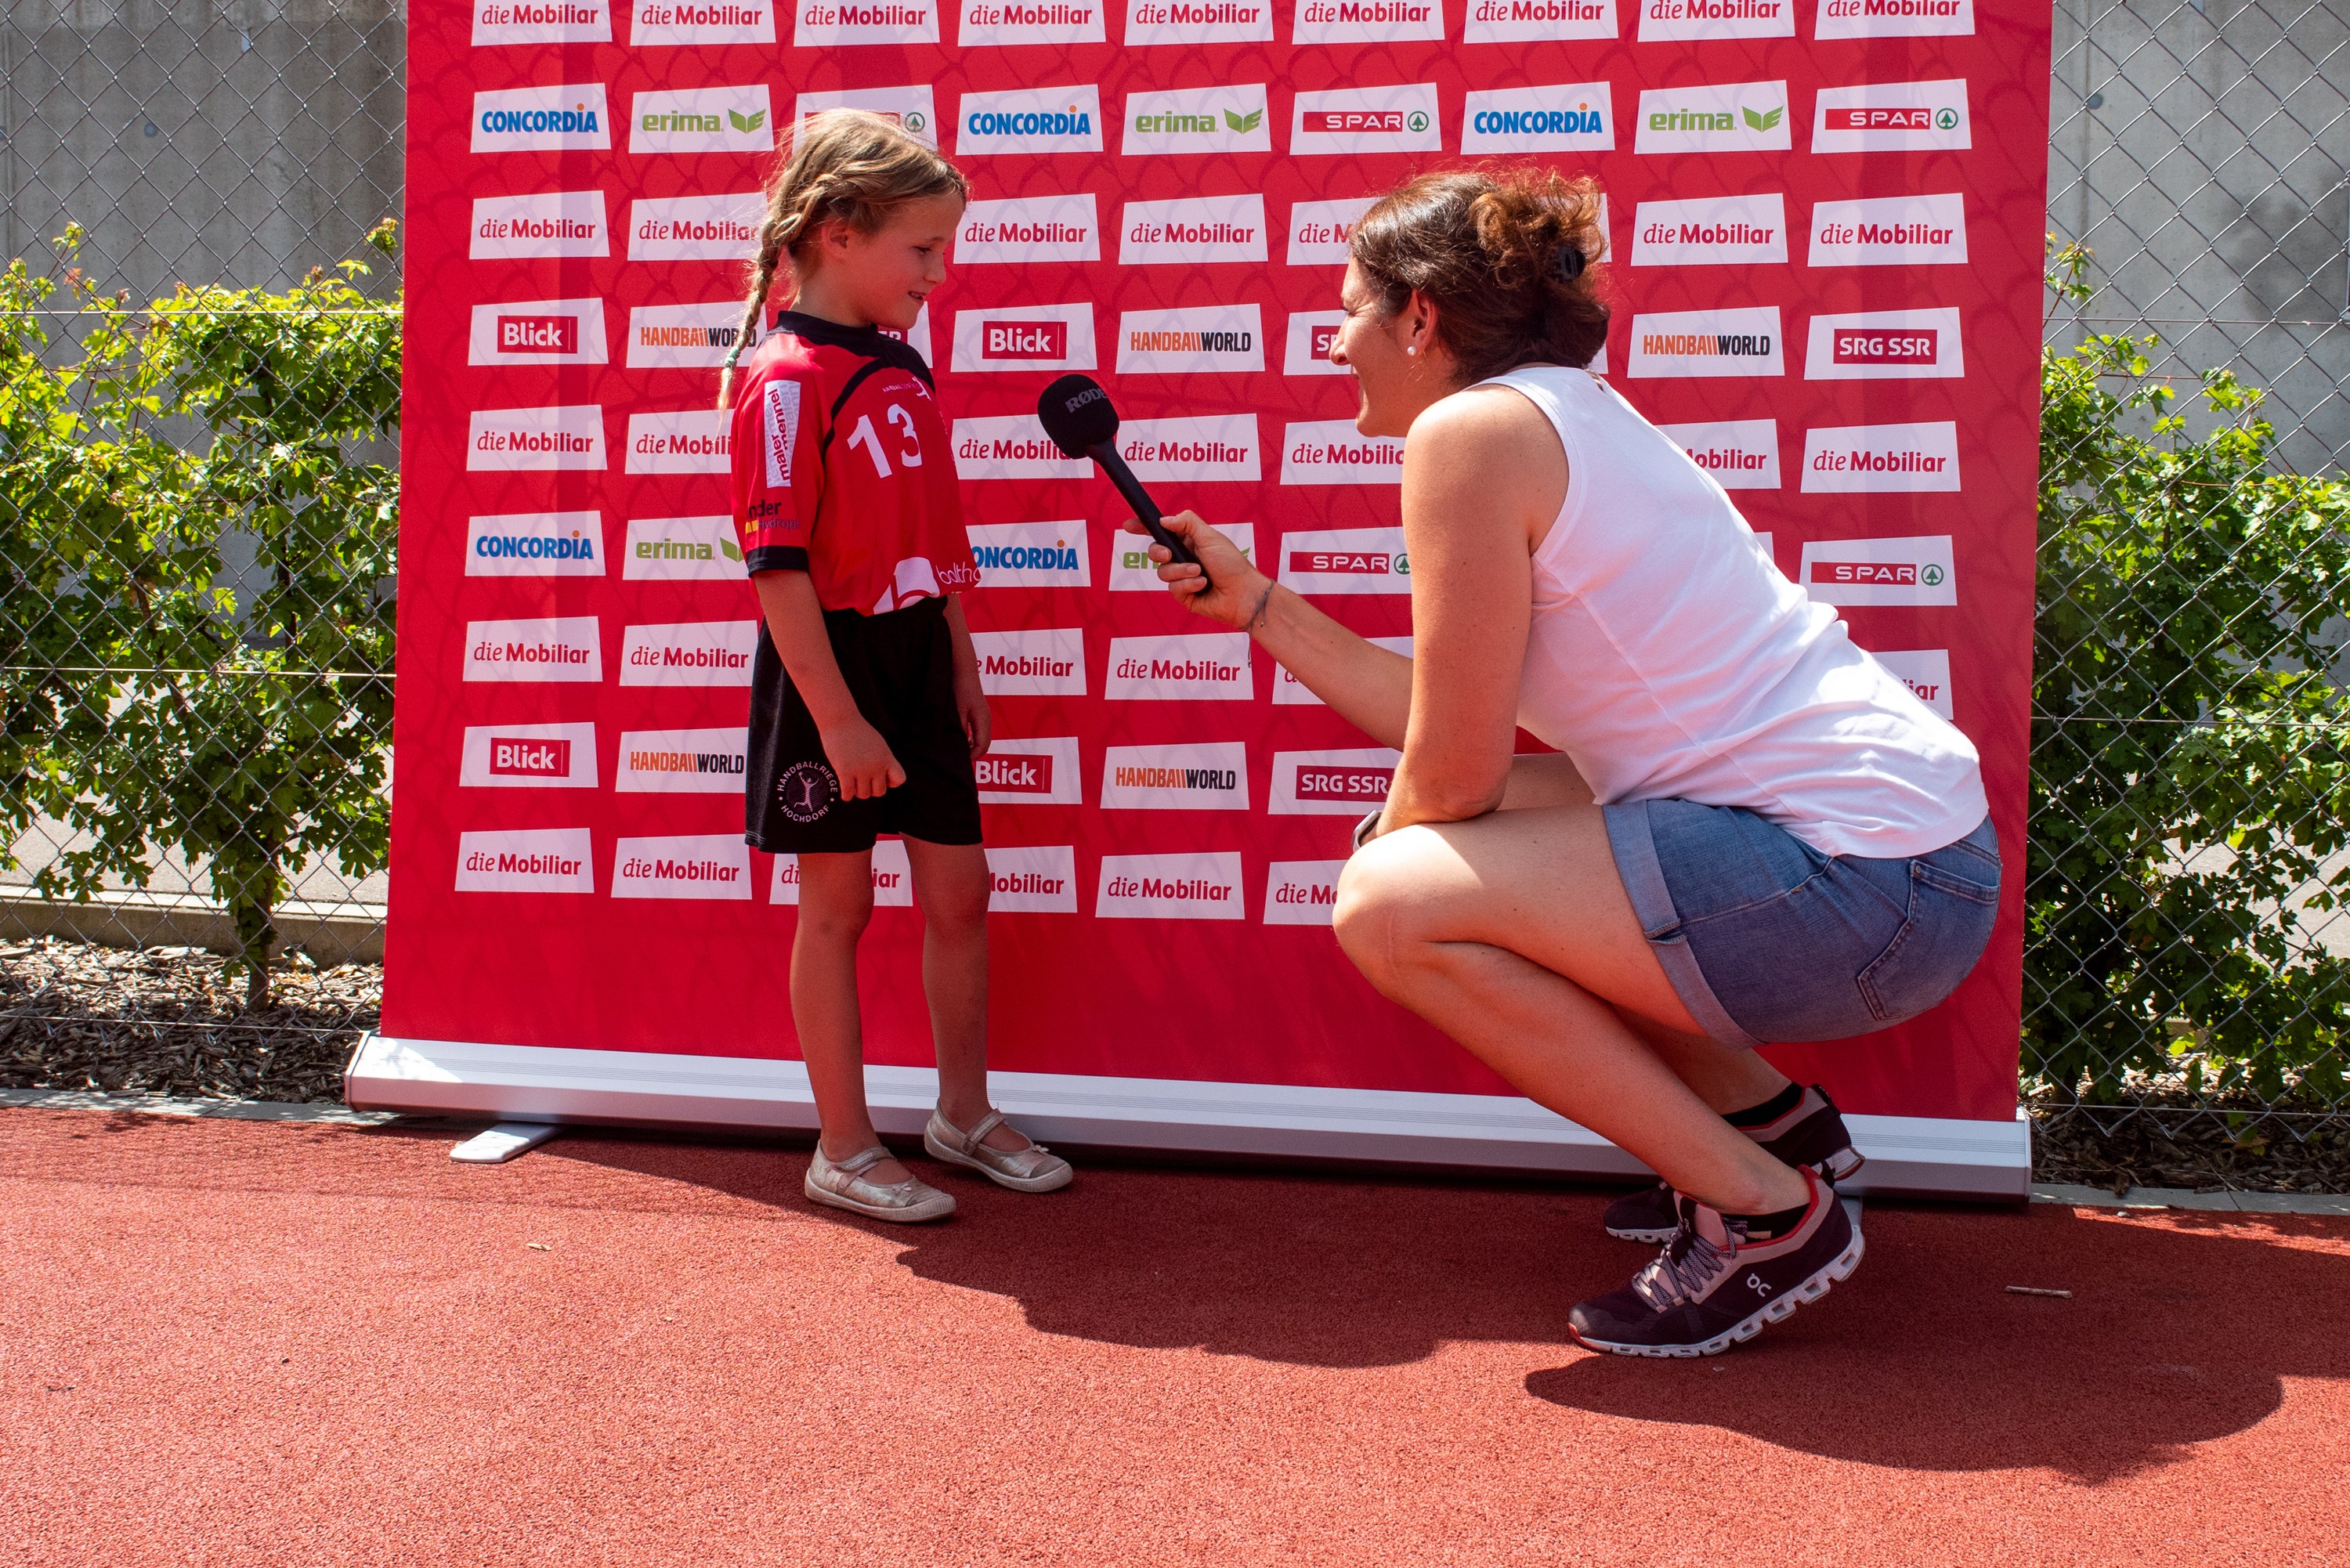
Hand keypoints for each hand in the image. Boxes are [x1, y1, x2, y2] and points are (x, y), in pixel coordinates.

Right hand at [818, 716, 904, 800]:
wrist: (840, 719)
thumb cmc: (857, 731)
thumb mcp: (878, 744)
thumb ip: (883, 760)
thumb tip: (884, 779)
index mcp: (887, 758)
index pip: (900, 780)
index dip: (890, 782)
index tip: (879, 776)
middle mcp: (876, 765)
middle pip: (879, 792)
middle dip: (871, 789)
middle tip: (861, 781)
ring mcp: (861, 769)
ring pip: (863, 795)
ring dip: (857, 792)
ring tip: (852, 783)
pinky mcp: (845, 771)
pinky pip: (848, 794)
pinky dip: (846, 795)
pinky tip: (844, 790)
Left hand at [954, 670, 991, 757]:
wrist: (963, 669)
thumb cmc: (960, 687)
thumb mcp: (957, 711)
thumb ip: (959, 729)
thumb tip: (958, 747)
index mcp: (983, 721)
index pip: (982, 747)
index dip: (972, 757)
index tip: (959, 762)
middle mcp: (986, 720)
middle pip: (984, 745)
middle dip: (972, 754)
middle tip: (958, 759)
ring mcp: (984, 716)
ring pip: (981, 738)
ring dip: (971, 746)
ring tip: (957, 750)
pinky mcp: (978, 712)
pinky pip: (978, 731)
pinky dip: (970, 738)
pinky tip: (959, 738)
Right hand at [1121, 510, 1269, 629]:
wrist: (1242, 593)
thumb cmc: (1231, 563)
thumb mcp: (1210, 536)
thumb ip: (1187, 523)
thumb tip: (1164, 520)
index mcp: (1188, 540)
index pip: (1161, 532)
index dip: (1143, 527)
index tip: (1129, 525)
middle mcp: (1183, 557)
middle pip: (1155, 552)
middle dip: (1158, 552)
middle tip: (1169, 554)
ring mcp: (1182, 577)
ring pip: (1162, 572)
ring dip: (1181, 571)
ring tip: (1200, 573)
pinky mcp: (1183, 594)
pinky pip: (1172, 588)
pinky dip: (1188, 585)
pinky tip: (1202, 585)